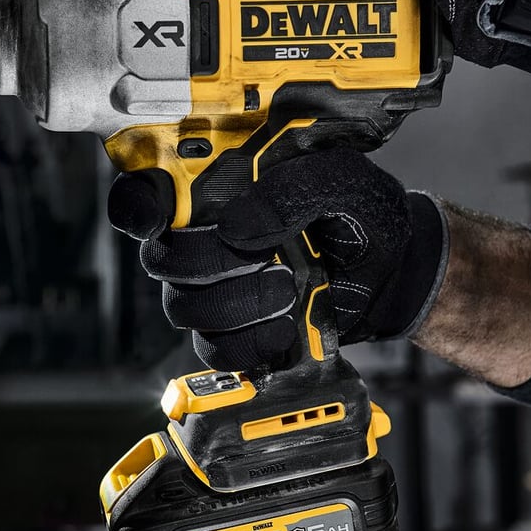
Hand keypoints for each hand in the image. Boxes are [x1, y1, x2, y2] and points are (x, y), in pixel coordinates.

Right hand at [107, 149, 448, 370]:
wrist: (394, 271)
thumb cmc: (363, 212)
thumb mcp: (341, 180)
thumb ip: (291, 189)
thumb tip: (236, 227)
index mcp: (215, 188)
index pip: (145, 192)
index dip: (136, 207)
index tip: (157, 217)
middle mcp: (202, 237)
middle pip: (160, 260)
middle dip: (208, 264)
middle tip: (265, 260)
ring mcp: (213, 288)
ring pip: (182, 307)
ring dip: (235, 307)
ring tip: (288, 293)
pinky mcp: (233, 331)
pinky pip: (211, 350)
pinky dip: (245, 346)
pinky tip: (281, 331)